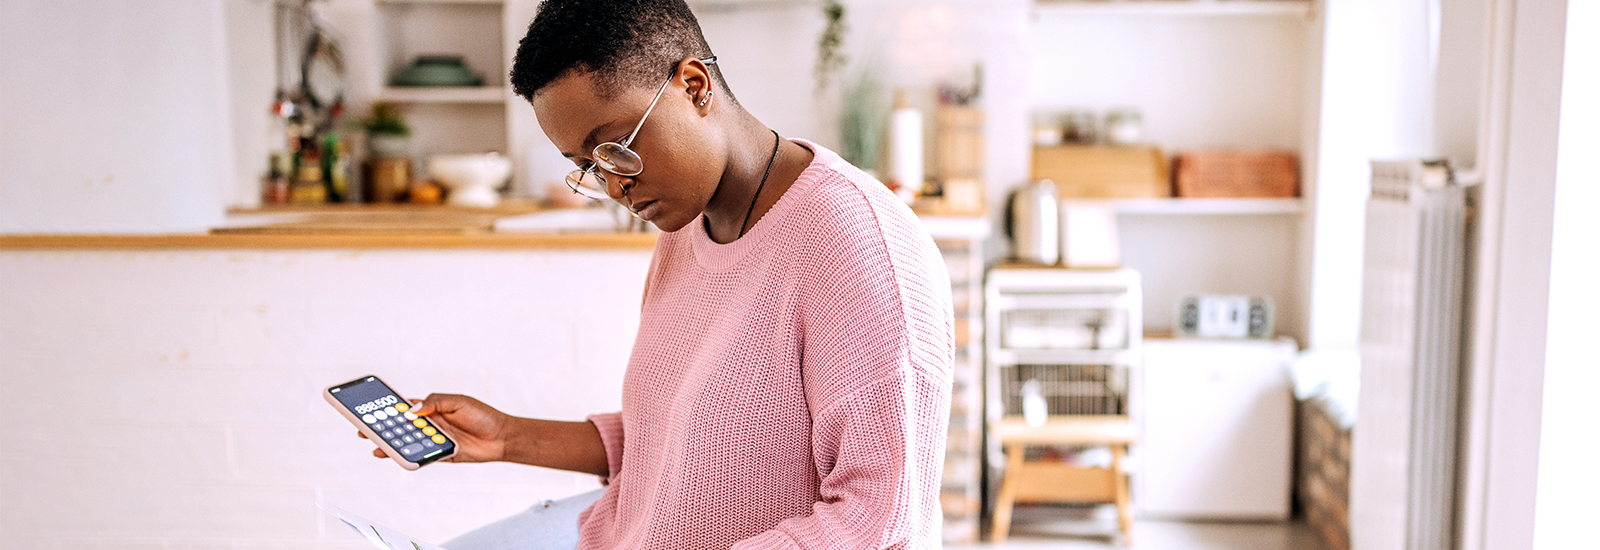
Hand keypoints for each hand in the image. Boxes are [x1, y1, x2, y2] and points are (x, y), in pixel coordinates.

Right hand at [360, 393, 512, 462]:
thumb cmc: (482, 416)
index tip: (368, 407)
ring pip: (407, 442)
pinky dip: (407, 457)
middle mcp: (429, 424)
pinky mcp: (439, 454)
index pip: (404, 407)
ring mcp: (433, 440)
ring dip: (391, 444)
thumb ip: (434, 403)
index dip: (387, 408)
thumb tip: (412, 410)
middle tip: (362, 429)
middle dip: (381, 428)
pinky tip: (396, 456)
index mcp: (431, 408)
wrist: (500, 437)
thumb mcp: (458, 402)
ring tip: (376, 445)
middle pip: (400, 427)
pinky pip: (419, 456)